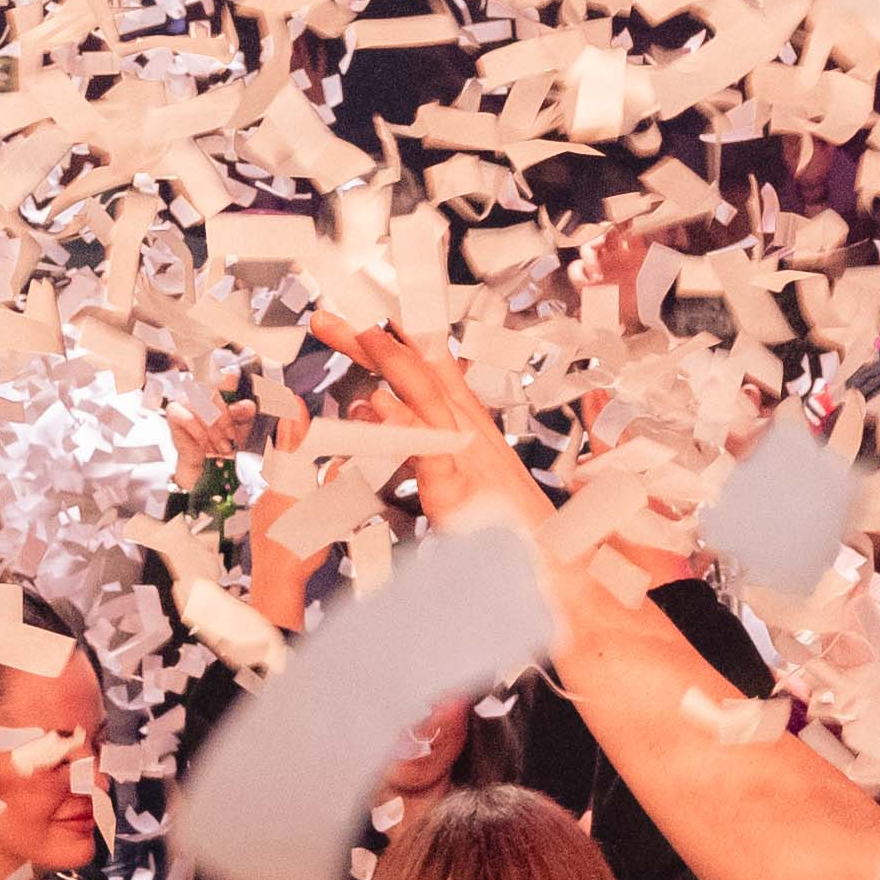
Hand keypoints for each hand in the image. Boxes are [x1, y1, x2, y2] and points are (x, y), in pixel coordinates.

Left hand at [308, 317, 549, 531]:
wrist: (550, 566)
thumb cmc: (507, 527)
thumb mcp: (452, 475)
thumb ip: (410, 440)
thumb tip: (372, 408)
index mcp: (463, 427)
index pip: (426, 370)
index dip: (393, 338)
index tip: (360, 312)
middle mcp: (467, 433)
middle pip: (419, 372)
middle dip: (374, 341)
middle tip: (329, 319)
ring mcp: (466, 459)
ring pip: (428, 399)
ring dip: (394, 363)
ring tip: (360, 333)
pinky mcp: (459, 493)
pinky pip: (431, 453)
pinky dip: (407, 427)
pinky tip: (382, 407)